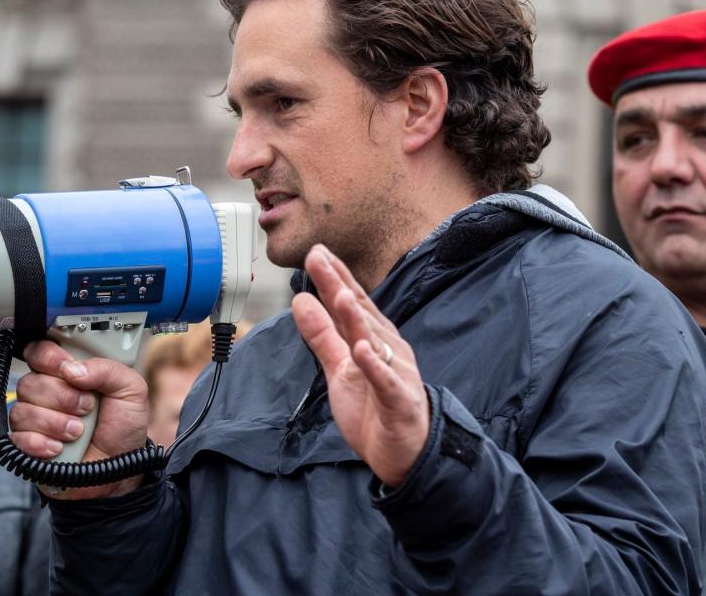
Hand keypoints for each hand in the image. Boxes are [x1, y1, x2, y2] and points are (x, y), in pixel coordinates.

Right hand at [10, 341, 149, 499]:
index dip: (49, 358)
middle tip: (86, 408)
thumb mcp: (131, 390)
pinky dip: (41, 443)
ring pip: (22, 410)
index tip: (67, 369)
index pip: (40, 352)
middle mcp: (46, 393)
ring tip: (77, 432)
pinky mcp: (26, 445)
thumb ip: (108, 370)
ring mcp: (34, 419)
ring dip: (55, 423)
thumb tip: (72, 369)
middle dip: (62, 397)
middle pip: (29, 382)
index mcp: (68, 373)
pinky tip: (59, 448)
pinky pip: (17, 437)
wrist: (119, 470)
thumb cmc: (123, 428)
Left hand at [292, 244, 430, 487]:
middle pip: (360, 314)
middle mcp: (387, 348)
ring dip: (358, 319)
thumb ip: (322, 335)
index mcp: (373, 338)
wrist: (405, 453)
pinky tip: (363, 351)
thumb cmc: (374, 406)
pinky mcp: (399, 400)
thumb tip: (300, 300)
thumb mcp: (340, 367)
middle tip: (320, 259)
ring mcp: (395, 372)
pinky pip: (386, 381)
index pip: (352, 302)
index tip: (316, 253)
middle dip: (340, 286)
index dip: (335, 277)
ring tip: (341, 296)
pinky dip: (375, 366)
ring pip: (374, 343)